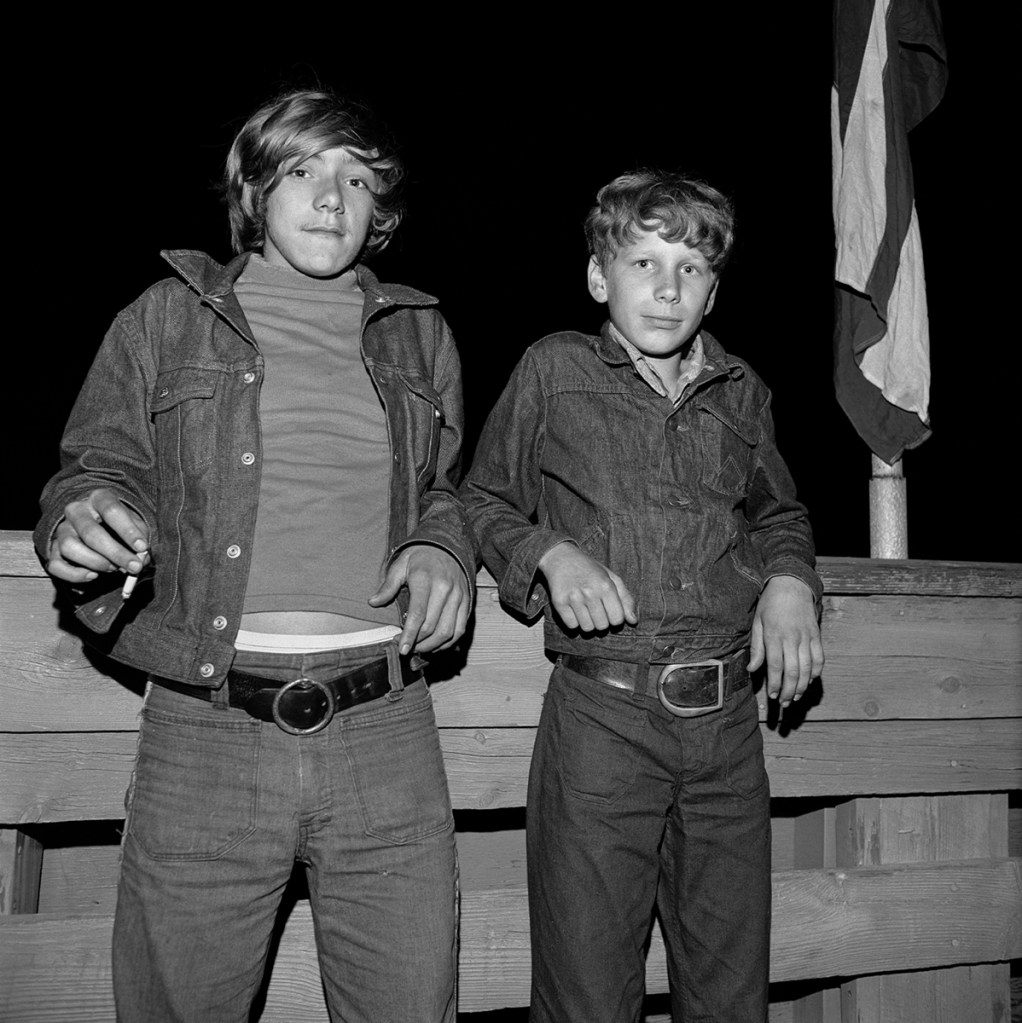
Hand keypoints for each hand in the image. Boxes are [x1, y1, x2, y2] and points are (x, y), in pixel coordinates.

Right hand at [46, 488, 149, 584]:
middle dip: (116, 553)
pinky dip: (75, 575)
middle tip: (134, 567)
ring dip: (96, 562)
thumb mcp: (134, 523)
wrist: (95, 521)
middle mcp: (76, 511)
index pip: (111, 510)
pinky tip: (93, 575)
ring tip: (114, 568)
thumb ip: (140, 538)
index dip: (128, 530)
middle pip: (91, 533)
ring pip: (70, 548)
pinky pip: (56, 565)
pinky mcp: (52, 549)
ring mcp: (61, 530)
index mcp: (99, 498)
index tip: (142, 547)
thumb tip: (141, 560)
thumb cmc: (119, 523)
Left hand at [369, 545, 470, 655]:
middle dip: (418, 643)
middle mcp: (445, 589)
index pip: (418, 614)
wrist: (447, 545)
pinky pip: (460, 629)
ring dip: (432, 646)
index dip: (409, 635)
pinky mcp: (467, 601)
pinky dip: (448, 642)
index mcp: (425, 579)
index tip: (401, 649)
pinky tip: (435, 644)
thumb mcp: (400, 564)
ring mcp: (458, 596)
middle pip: (432, 627)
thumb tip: (373, 602)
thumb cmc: (420, 557)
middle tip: (405, 647)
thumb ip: (388, 585)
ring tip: (419, 648)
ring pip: (448, 632)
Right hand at [538, 541, 637, 632]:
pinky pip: (572, 625)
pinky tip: (573, 609)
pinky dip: (574, 621)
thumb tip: (633, 621)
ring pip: (587, 628)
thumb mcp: (611, 578)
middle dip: (601, 621)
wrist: (561, 558)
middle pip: (602, 626)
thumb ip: (625, 599)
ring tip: (585, 609)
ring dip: (588, 622)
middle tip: (596, 608)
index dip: (615, 618)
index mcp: (606, 585)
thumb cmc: (590, 570)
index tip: (609, 610)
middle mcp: (590, 592)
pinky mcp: (558, 602)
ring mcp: (573, 597)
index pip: (617, 620)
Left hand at [749, 575, 823, 707]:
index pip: (776, 666)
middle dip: (789, 691)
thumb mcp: (758, 622)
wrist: (792, 585)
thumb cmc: (771, 604)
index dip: (775, 684)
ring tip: (796, 697)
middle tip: (785, 703)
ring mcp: (807, 637)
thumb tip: (752, 669)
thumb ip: (756, 647)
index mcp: (774, 635)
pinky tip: (809, 681)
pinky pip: (819, 658)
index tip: (773, 696)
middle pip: (793, 672)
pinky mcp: (817, 635)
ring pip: (807, 668)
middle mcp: (792, 638)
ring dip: (803, 686)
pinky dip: (816, 673)